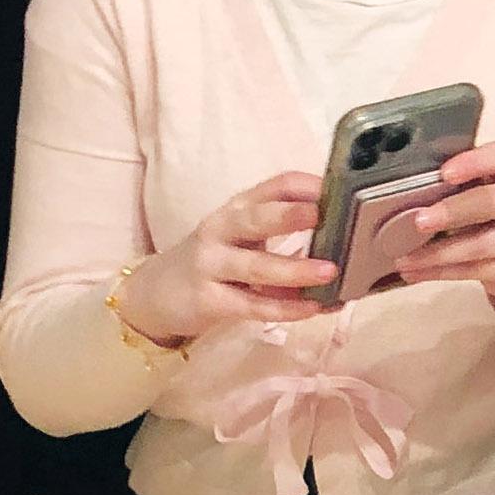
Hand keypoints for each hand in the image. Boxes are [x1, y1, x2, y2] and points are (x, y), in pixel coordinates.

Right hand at [112, 170, 334, 346]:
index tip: (340, 189)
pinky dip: (284, 308)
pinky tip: (311, 308)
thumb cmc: (212, 262)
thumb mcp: (240, 237)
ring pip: (256, 266)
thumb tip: (341, 236)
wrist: (154, 294)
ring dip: (295, 269)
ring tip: (329, 271)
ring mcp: (211, 264)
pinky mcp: (208, 300)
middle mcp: (221, 230)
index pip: (274, 186)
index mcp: (237, 208)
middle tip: (322, 214)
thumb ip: (280, 234)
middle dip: (288, 215)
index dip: (306, 186)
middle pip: (255, 218)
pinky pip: (252, 305)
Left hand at [397, 141, 494, 314]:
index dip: (474, 163)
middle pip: (493, 201)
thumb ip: (465, 180)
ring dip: (438, 252)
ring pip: (481, 244)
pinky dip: (440, 271)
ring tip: (406, 257)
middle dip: (453, 211)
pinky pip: (475, 269)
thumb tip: (412, 190)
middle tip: (420, 220)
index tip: (445, 173)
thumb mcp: (493, 185)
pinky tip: (416, 271)